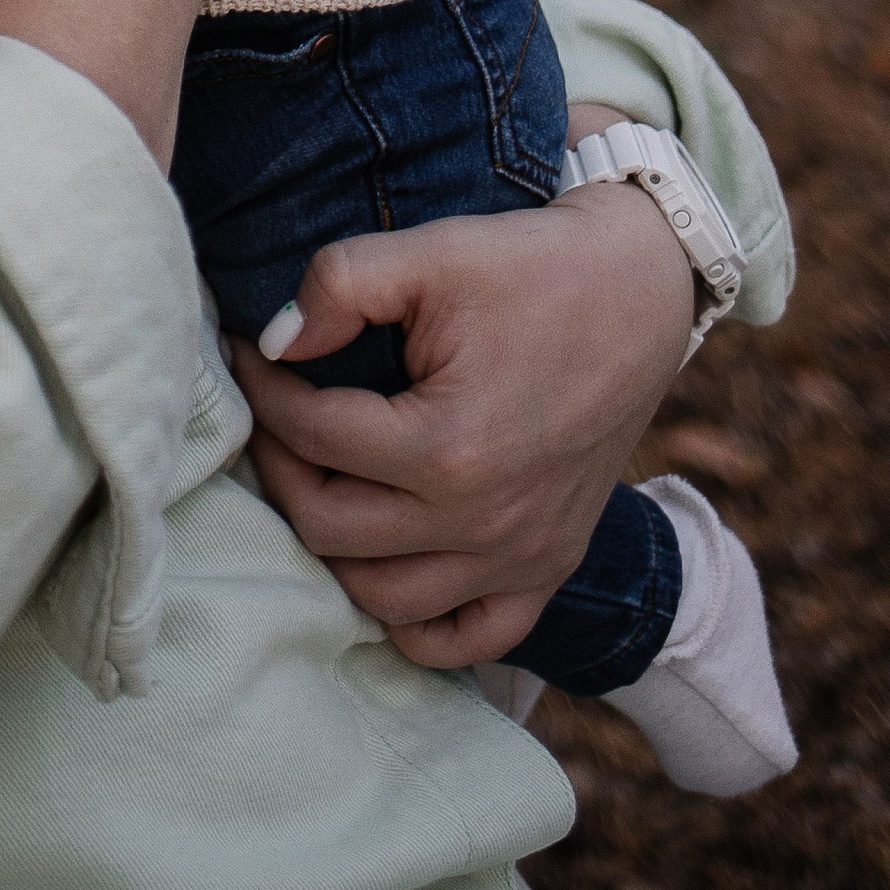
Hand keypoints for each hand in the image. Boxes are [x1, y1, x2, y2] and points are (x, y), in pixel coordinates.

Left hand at [233, 184, 695, 664]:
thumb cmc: (533, 268)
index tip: (248, 352)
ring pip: (380, 596)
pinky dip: (413, 621)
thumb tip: (275, 342)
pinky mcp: (547, 568)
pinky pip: (465, 639)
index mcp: (449, 447)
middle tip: (273, 413)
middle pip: (328, 527)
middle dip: (280, 463)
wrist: (640, 291)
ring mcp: (520, 557)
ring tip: (316, 475)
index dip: (263, 389)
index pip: (312, 435)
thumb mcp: (433, 251)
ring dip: (331, 544)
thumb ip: (341, 286)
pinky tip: (383, 563)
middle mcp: (484, 522)